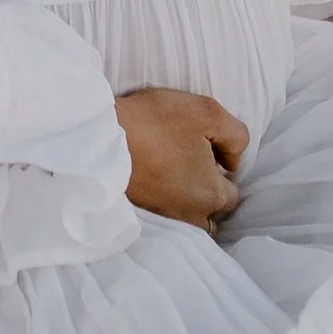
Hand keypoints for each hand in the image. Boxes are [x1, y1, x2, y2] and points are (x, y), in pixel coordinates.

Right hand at [116, 88, 247, 229]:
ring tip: (173, 178)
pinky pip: (162, 217)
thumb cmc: (155, 123)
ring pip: (186, 220)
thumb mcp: (207, 112)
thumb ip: (235, 136)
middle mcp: (190, 216)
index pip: (232, 195)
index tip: (209, 153)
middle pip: (210, 216)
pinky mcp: (139, 217)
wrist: (97, 138)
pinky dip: (162, 204)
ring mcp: (162, 219)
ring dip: (186, 204)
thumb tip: (232, 161)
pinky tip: (153, 182)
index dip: (224, 172)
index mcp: (212, 194)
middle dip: (207, 196)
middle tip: (191, 167)